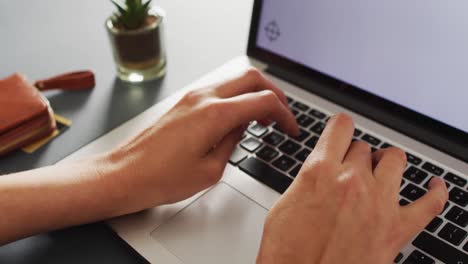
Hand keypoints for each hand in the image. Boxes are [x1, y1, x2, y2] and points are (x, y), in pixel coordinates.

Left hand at [107, 69, 298, 213]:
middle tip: (281, 115)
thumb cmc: (160, 178)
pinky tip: (238, 117)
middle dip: (274, 93)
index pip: (263, 101)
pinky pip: (218, 89)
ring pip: (234, 79)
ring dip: (253, 93)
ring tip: (262, 118)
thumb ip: (233, 142)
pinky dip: (235, 97)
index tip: (290, 128)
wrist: (124, 175)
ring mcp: (191, 97)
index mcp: (214, 115)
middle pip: (252, 77)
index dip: (285, 114)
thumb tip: (242, 128)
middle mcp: (203, 98)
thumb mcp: (210, 170)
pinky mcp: (183, 102)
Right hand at [256, 114, 448, 263]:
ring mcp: (378, 204)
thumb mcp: (283, 206)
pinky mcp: (397, 230)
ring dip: (386, 163)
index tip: (340, 132)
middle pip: (363, 147)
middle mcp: (351, 182)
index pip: (340, 127)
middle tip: (347, 170)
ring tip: (380, 171)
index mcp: (319, 173)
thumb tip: (319, 171)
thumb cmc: (287, 254)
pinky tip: (434, 187)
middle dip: (355, 155)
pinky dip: (436, 193)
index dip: (339, 128)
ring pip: (395, 160)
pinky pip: (430, 204)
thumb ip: (307, 181)